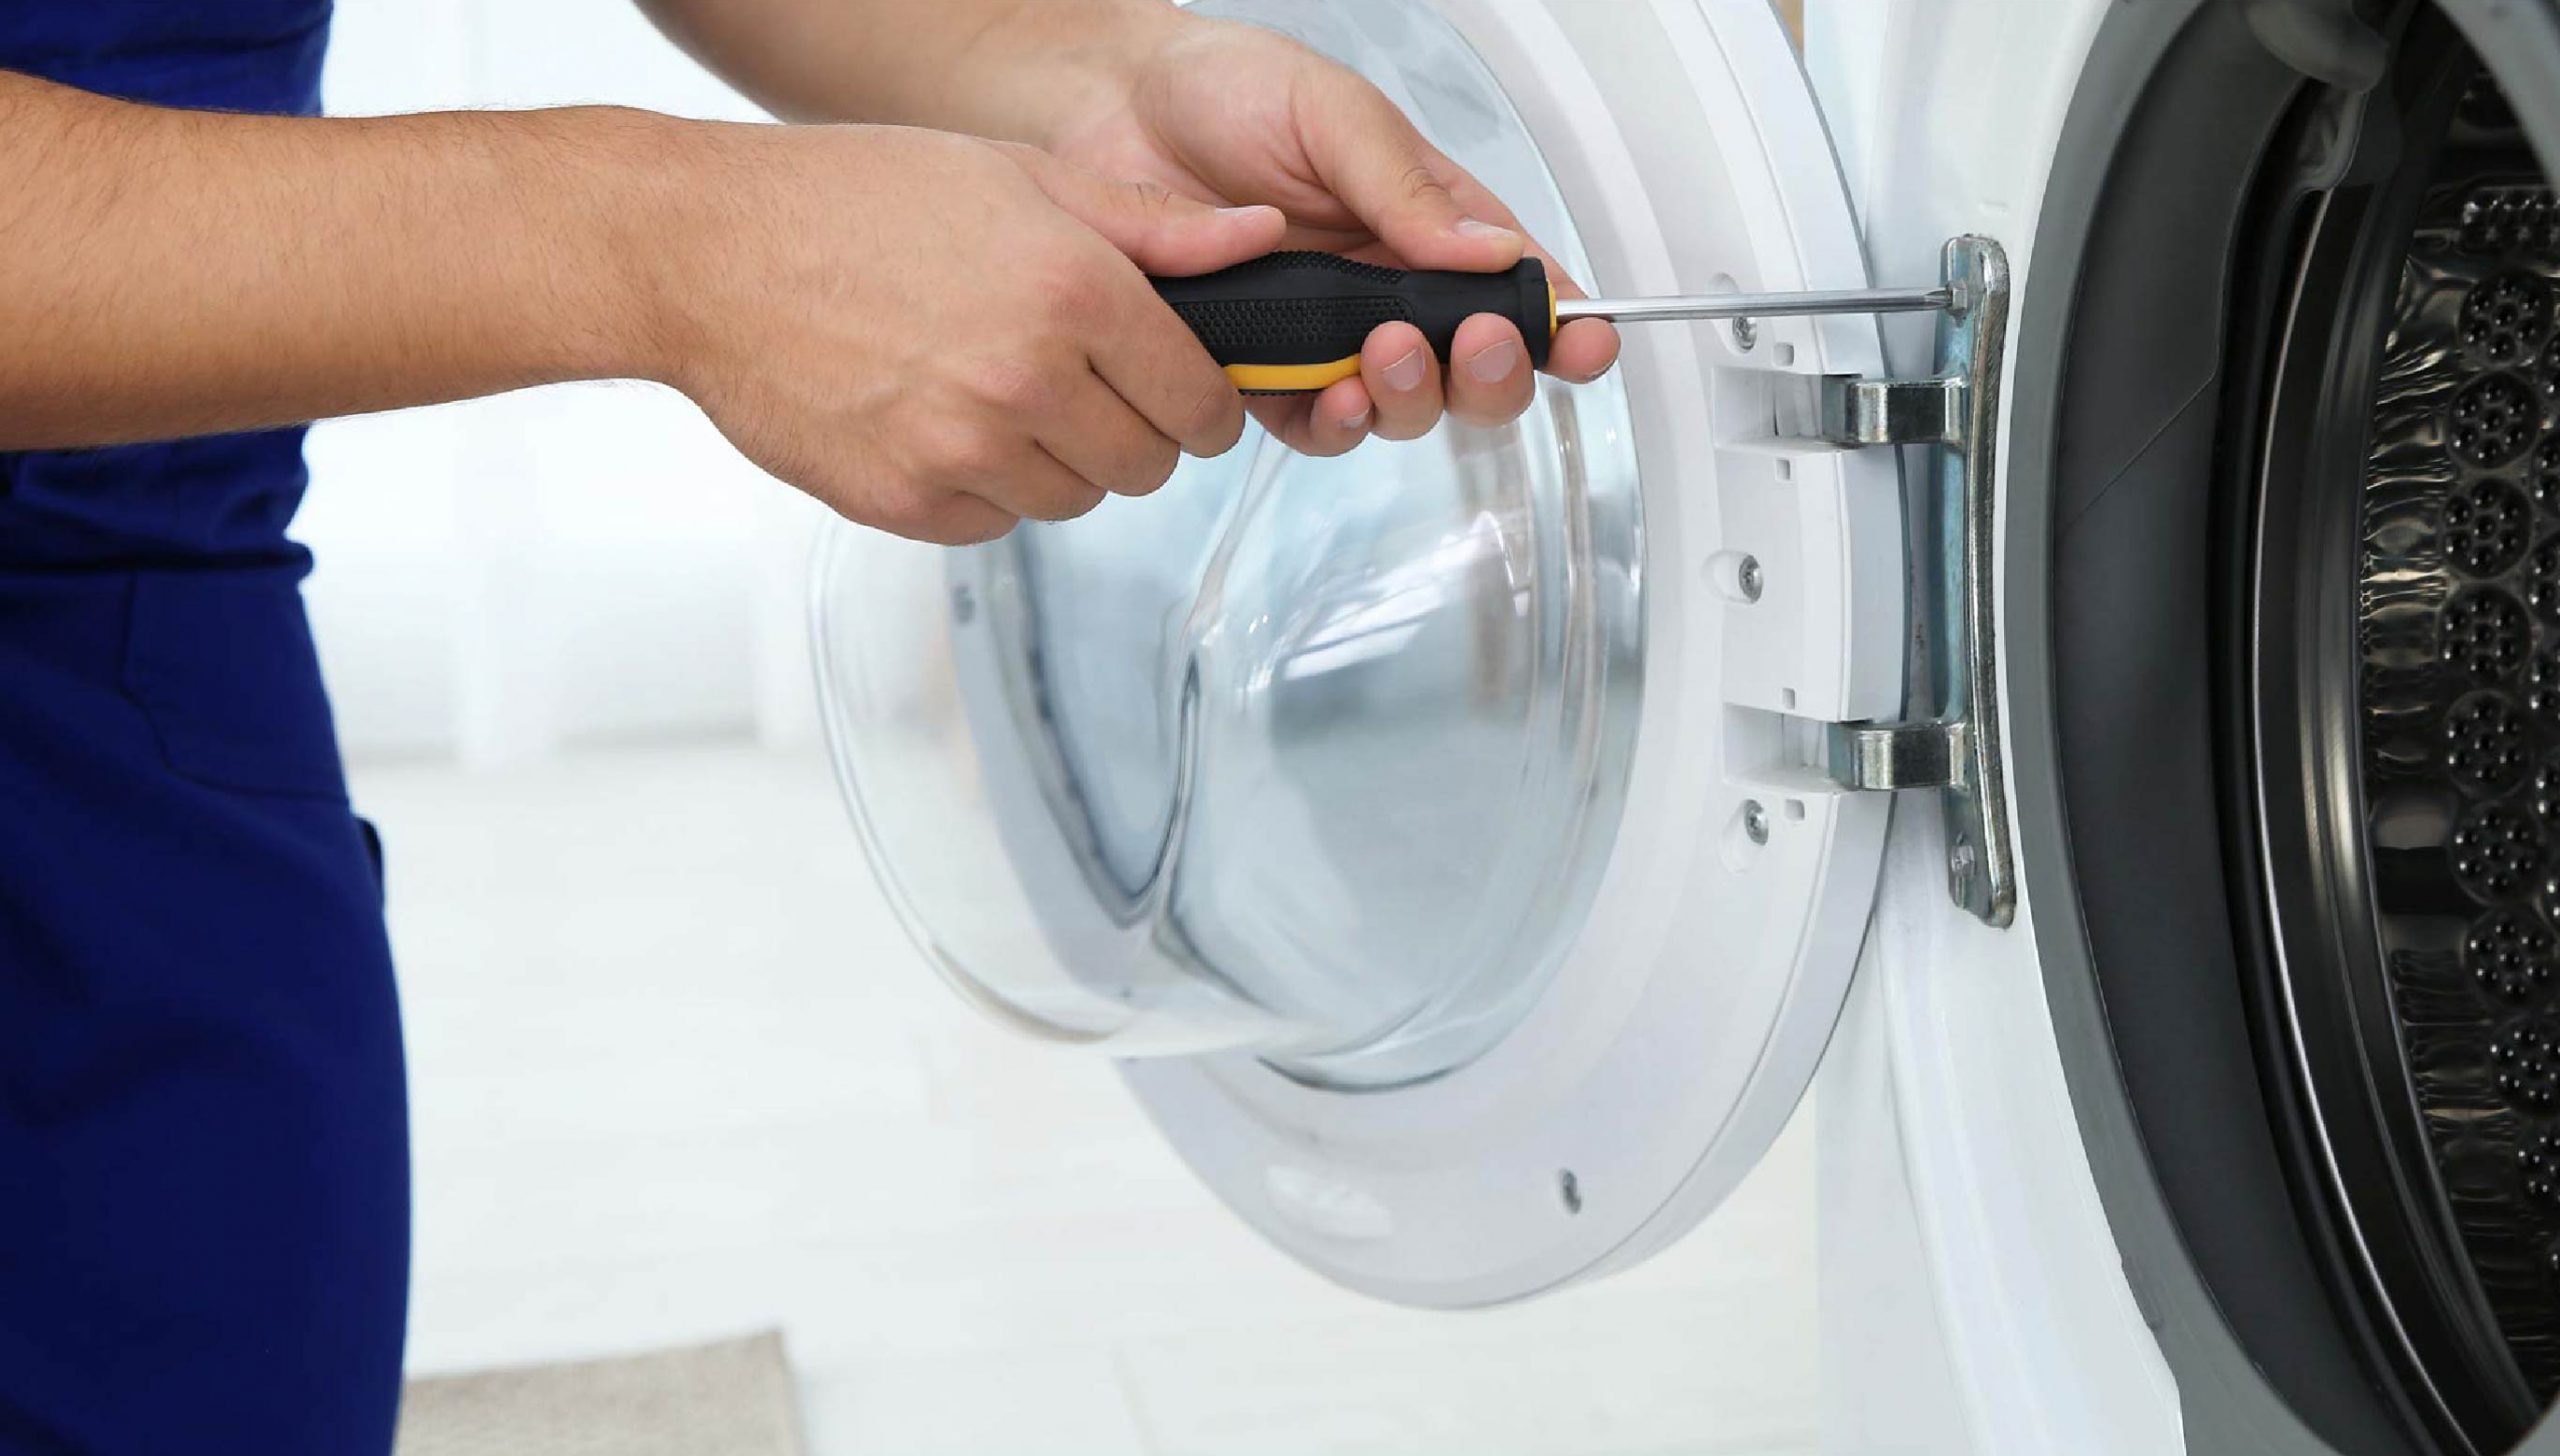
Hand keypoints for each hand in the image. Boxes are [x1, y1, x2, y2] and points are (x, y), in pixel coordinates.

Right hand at [646, 122, 1285, 541]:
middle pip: (1148, 467)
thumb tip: (1259, 239)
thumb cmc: (854, 200)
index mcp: (1074, 293)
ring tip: (998, 394)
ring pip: (1073, 501)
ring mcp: (963, 450)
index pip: (1201, 402)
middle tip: (1082, 388)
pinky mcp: (906, 502)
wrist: (707, 253)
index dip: (1201, 403)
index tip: (1179, 394)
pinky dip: (983, 490)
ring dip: (1057, 463)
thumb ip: (1150, 225)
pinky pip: (993, 525)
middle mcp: (1028, 380)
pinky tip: (940, 421)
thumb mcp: (1017, 176)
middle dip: (1133, 434)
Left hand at [1042, 15, 1621, 457]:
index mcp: (1426, 221)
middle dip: (1488, 374)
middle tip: (1473, 344)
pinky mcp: (1260, 374)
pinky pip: (1314, 426)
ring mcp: (1324, 338)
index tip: (1586, 344)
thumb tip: (1492, 252)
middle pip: (1471, 370)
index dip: (1562, 327)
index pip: (1515, 286)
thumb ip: (1408, 190)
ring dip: (1410, 398)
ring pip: (1400, 408)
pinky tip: (1329, 396)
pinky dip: (1334, 424)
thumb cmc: (1222, 90)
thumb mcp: (1332, 115)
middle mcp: (1384, 289)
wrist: (1106, 111)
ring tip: (1384, 354)